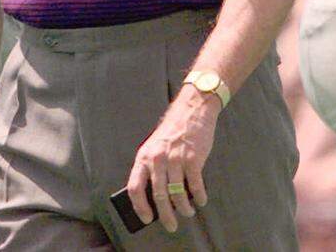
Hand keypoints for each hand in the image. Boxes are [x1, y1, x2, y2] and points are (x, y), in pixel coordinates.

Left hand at [127, 85, 218, 232]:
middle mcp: (157, 158)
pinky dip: (199, 196)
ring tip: (188, 212)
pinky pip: (195, 185)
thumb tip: (157, 199)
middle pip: (158, 196)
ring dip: (183, 208)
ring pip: (177, 193)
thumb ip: (152, 169)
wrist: (192, 110)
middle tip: (171, 226)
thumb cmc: (173, 132)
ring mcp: (176, 158)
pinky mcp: (193, 158)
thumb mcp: (155, 147)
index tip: (147, 218)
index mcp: (144, 156)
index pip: (135, 187)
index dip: (139, 206)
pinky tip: (201, 200)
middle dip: (165, 215)